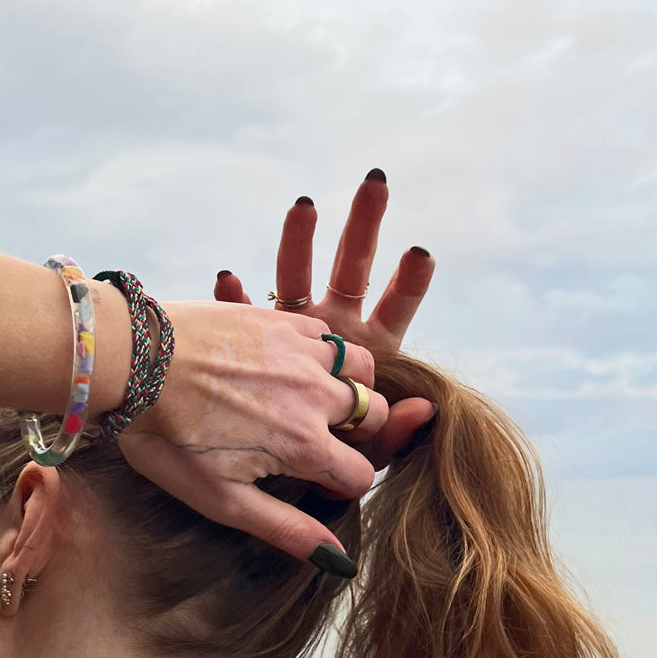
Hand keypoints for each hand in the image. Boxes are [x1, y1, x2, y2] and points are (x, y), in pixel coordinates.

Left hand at [119, 301, 386, 573]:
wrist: (131, 364)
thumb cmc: (168, 437)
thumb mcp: (222, 499)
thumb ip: (285, 527)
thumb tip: (338, 560)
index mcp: (305, 445)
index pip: (361, 475)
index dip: (340, 487)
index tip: (312, 484)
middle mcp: (315, 395)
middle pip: (373, 418)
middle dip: (355, 435)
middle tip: (315, 439)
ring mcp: (302, 352)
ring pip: (362, 369)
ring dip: (350, 387)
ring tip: (314, 399)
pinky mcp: (281, 320)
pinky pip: (328, 334)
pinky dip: (323, 351)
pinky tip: (291, 365)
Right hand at [214, 170, 435, 468]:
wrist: (275, 475)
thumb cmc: (329, 467)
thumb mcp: (365, 453)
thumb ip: (396, 435)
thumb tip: (428, 409)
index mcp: (369, 353)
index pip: (395, 308)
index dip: (409, 281)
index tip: (420, 250)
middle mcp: (332, 335)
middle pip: (352, 271)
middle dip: (363, 227)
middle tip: (374, 182)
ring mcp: (292, 335)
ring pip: (294, 277)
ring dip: (298, 240)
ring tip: (303, 204)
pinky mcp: (252, 344)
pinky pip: (243, 317)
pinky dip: (236, 297)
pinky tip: (228, 279)